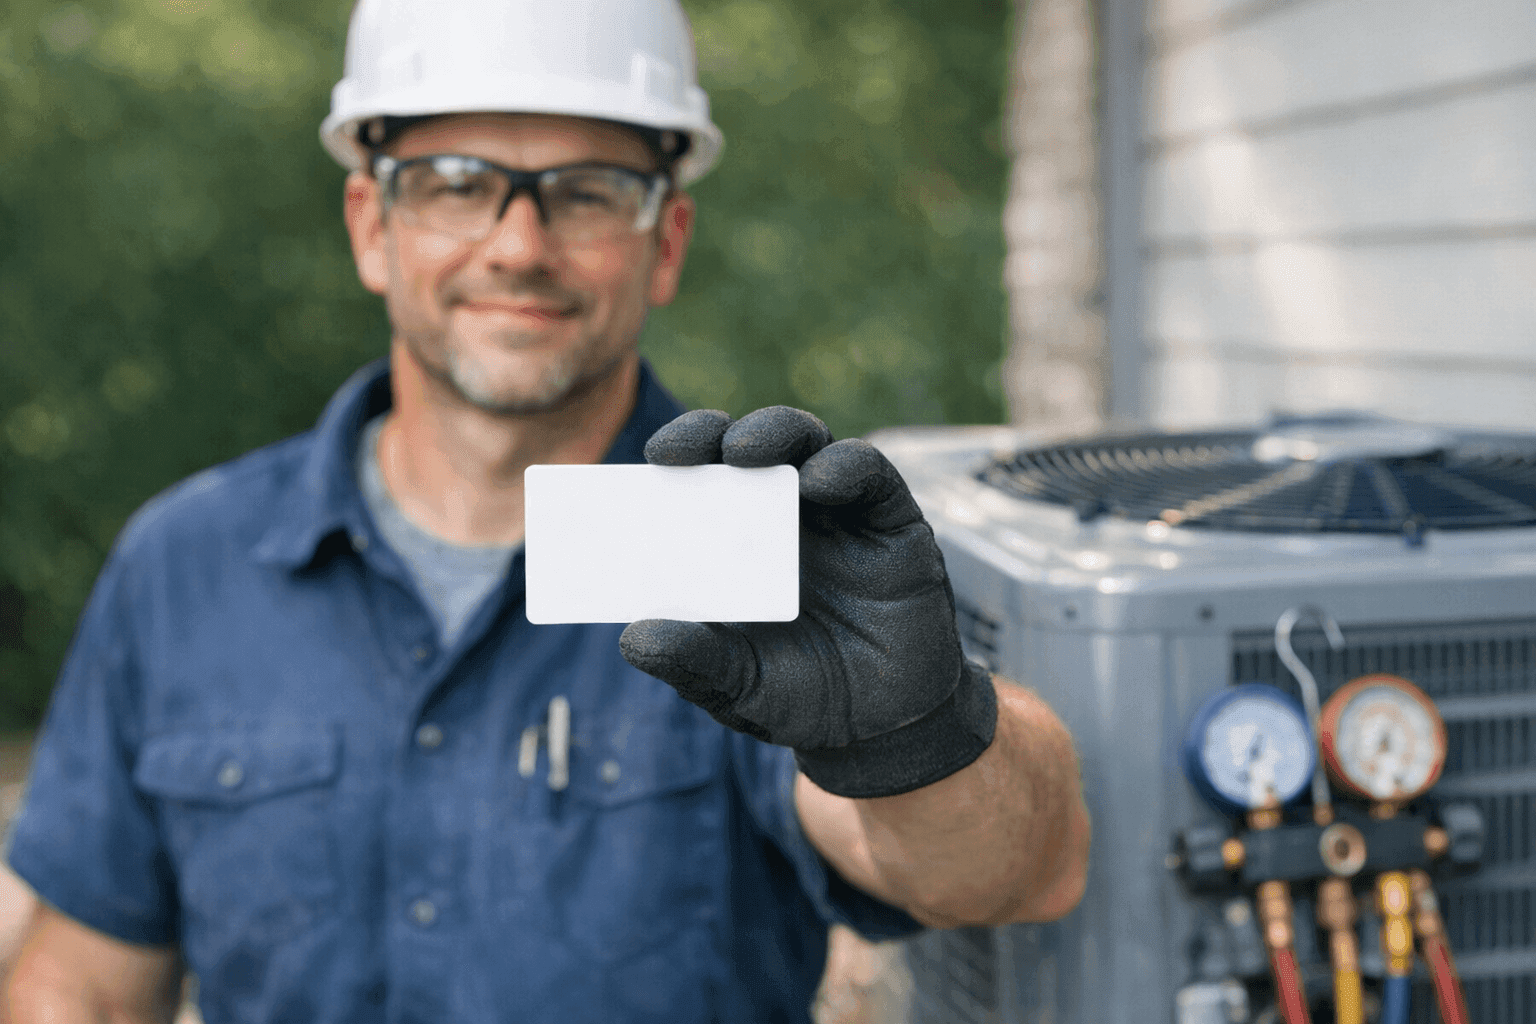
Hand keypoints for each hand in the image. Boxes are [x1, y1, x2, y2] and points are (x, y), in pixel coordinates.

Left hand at [618, 406, 995, 797]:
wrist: (881, 732)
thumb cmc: (798, 698)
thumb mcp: (735, 686)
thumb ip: (692, 661)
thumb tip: (632, 638)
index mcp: (736, 542)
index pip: (699, 479)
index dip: (675, 457)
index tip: (649, 460)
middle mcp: (786, 516)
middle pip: (748, 447)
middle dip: (711, 435)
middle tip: (681, 450)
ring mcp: (840, 515)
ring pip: (807, 443)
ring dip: (774, 434)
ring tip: (743, 452)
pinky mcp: (893, 523)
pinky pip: (871, 474)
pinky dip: (845, 466)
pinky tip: (819, 482)